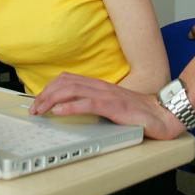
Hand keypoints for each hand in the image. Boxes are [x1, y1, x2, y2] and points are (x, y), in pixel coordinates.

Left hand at [29, 72, 185, 140]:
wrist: (161, 114)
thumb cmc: (137, 112)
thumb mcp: (109, 104)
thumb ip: (93, 103)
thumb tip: (72, 108)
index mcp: (97, 85)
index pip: (67, 79)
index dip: (49, 88)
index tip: (37, 100)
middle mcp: (99, 86)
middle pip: (64, 83)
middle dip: (45, 95)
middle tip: (33, 108)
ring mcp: (106, 94)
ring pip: (72, 90)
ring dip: (52, 100)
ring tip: (40, 110)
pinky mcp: (113, 106)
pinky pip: (88, 103)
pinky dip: (71, 106)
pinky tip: (60, 111)